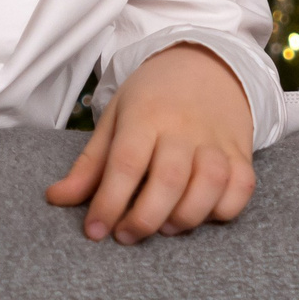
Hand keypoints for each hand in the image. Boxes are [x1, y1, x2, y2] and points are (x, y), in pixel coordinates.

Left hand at [47, 43, 256, 243]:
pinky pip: (242, 187)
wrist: (207, 64)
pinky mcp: (241, 151)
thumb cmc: (154, 97)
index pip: (126, 163)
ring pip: (210, 185)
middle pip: (168, 179)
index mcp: (146, 115)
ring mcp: (217, 140)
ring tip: (165, 228)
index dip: (108, 203)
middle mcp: (184, 127)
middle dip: (145, 219)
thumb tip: (56, 199)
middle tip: (126, 235)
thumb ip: (90, 164)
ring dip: (186, 217)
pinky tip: (204, 213)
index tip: (94, 231)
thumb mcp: (116, 118)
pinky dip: (225, 209)